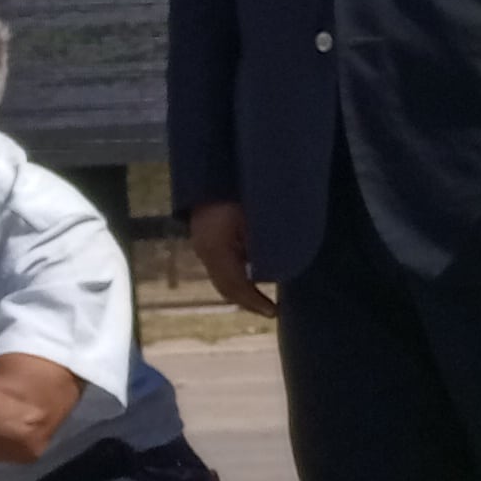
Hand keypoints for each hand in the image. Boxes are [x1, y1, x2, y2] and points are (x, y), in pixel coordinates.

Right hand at [188, 199, 275, 320]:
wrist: (215, 168)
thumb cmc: (244, 192)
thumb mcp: (261, 221)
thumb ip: (266, 246)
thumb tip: (278, 270)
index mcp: (217, 248)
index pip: (235, 285)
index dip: (254, 302)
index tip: (274, 312)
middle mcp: (205, 250)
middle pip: (225, 286)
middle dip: (247, 302)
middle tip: (269, 311)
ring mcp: (202, 244)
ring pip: (221, 277)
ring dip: (240, 291)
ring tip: (260, 299)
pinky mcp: (205, 238)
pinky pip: (220, 266)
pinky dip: (236, 278)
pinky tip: (250, 277)